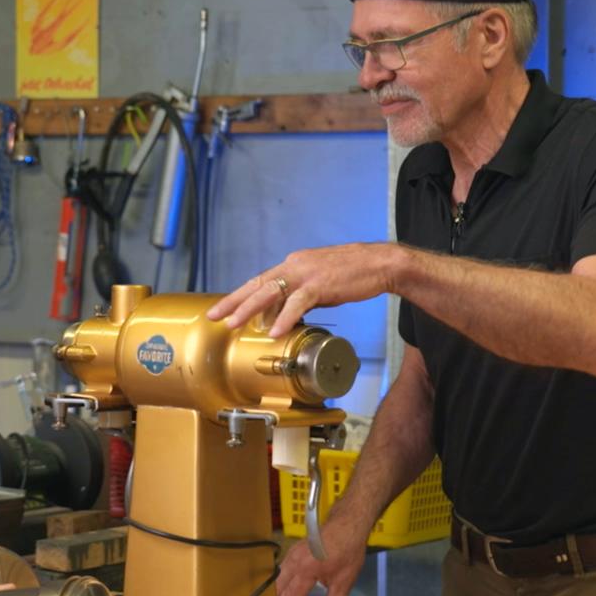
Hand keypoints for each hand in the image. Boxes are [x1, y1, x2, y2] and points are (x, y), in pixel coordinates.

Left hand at [207, 244, 403, 336]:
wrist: (381, 263)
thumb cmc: (353, 274)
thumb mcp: (320, 284)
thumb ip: (300, 297)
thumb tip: (282, 315)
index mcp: (294, 264)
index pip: (260, 281)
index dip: (240, 295)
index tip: (223, 308)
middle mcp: (295, 265)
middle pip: (257, 285)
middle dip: (234, 301)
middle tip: (215, 315)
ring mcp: (307, 274)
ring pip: (271, 292)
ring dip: (250, 309)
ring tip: (235, 324)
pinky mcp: (321, 284)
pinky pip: (298, 303)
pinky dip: (284, 318)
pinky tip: (275, 331)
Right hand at [275, 515, 369, 595]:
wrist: (347, 524)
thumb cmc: (347, 550)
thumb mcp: (345, 580)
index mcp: (306, 570)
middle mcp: (294, 562)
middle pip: (276, 588)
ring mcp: (291, 555)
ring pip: (275, 579)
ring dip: (272, 594)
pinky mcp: (292, 552)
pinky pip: (280, 570)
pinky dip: (277, 583)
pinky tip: (277, 593)